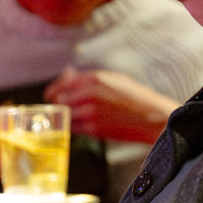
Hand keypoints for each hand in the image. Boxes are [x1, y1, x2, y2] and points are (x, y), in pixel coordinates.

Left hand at [44, 66, 178, 142]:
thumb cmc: (136, 97)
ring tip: (72, 116)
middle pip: (60, 100)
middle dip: (58, 103)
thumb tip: (66, 73)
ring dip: (65, 116)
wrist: (152, 118)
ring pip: (65, 115)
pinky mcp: (93, 129)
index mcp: (95, 78)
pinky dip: (72, 127)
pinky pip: (73, 128)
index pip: (63, 83)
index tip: (50, 94)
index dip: (54, 89)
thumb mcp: (114, 79)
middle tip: (59, 107)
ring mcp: (90, 113)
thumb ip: (88, 77)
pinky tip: (80, 125)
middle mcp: (90, 94)